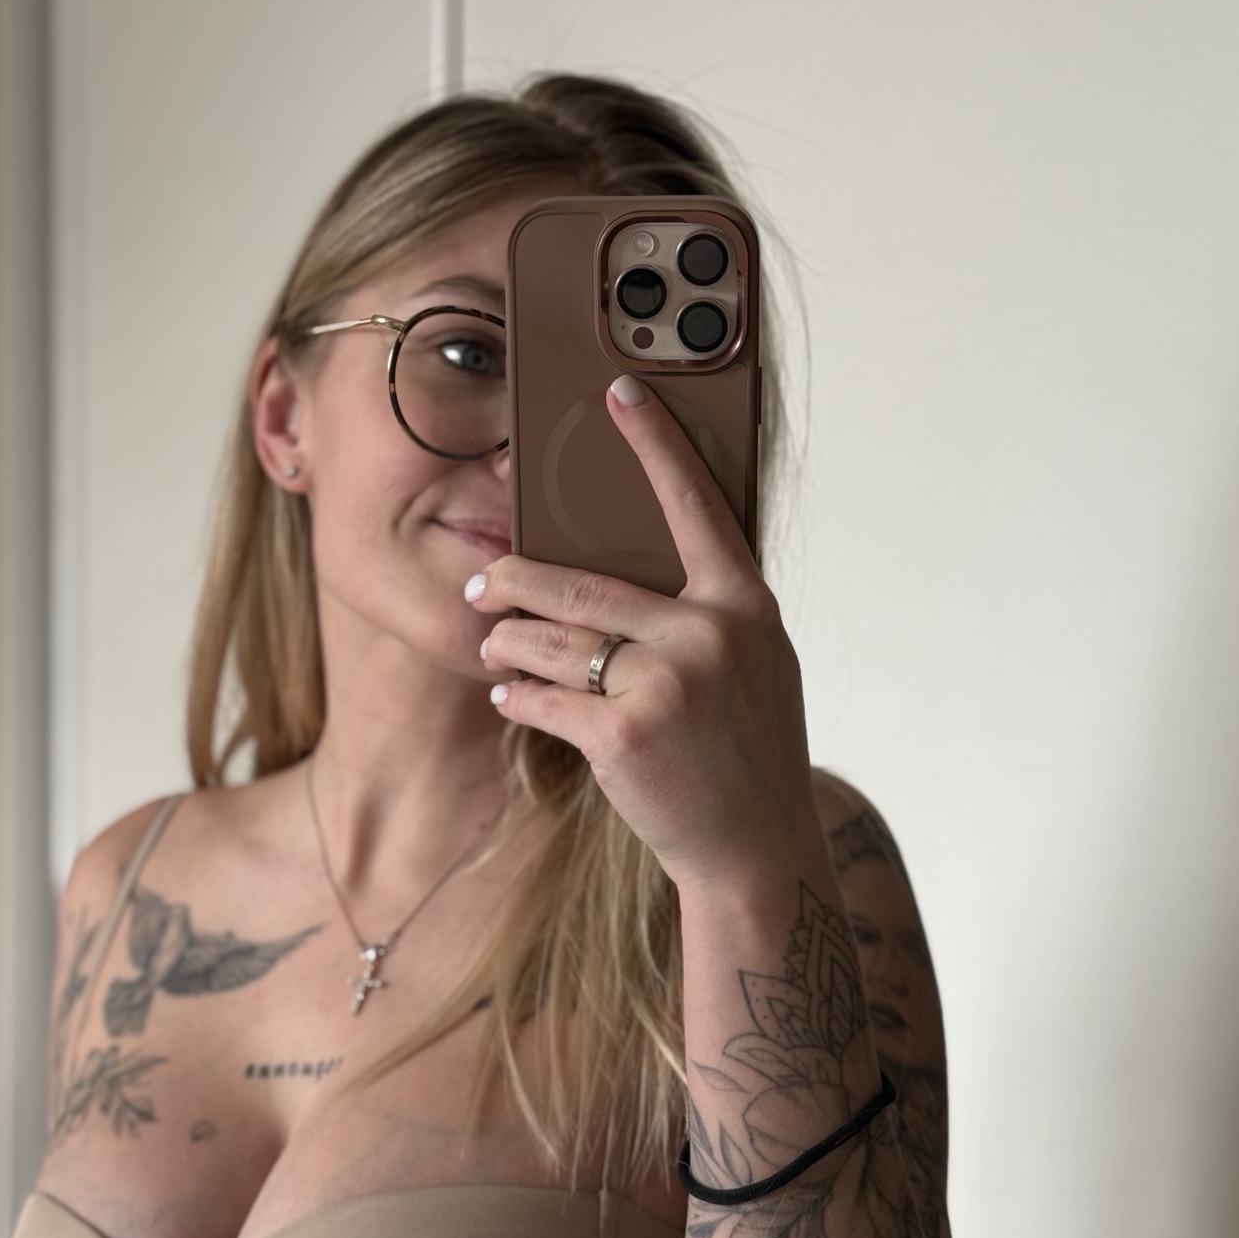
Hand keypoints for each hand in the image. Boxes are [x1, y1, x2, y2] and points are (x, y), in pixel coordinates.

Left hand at [470, 375, 821, 894]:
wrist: (756, 849)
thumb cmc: (747, 753)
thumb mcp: (753, 667)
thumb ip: (705, 615)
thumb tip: (625, 572)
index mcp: (744, 606)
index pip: (695, 505)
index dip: (656, 444)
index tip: (621, 389)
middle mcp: (709, 634)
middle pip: (582, 585)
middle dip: (517, 584)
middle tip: (482, 583)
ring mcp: (667, 684)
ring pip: (550, 641)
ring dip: (506, 644)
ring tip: (494, 649)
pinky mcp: (624, 734)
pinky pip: (543, 698)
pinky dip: (516, 697)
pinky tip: (510, 698)